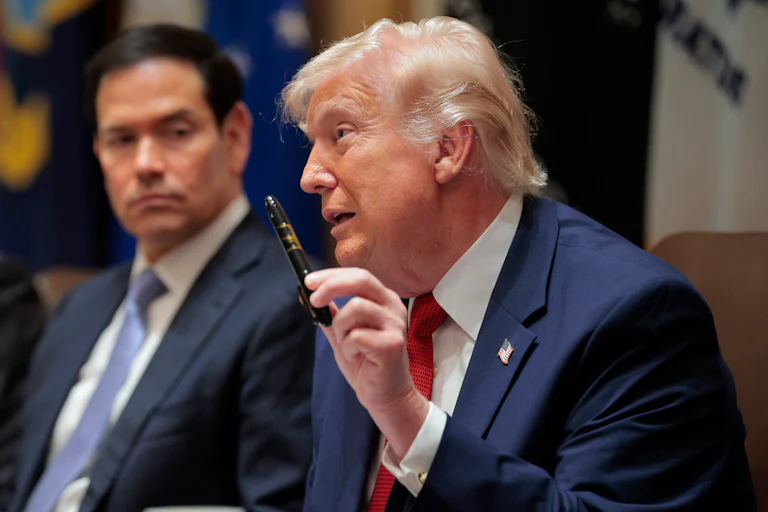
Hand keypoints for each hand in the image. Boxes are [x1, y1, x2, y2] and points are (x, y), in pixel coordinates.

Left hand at [305, 267, 429, 458]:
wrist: (385, 397)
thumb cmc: (366, 365)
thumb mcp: (343, 335)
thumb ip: (330, 315)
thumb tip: (308, 296)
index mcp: (384, 301)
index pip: (359, 275)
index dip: (332, 275)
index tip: (309, 281)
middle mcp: (393, 308)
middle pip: (361, 280)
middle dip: (331, 286)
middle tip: (314, 300)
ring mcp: (395, 325)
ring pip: (355, 308)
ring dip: (340, 327)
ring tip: (346, 345)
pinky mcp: (392, 344)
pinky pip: (356, 335)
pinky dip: (347, 347)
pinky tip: (356, 357)